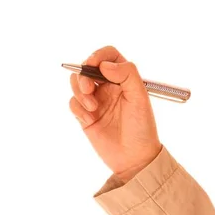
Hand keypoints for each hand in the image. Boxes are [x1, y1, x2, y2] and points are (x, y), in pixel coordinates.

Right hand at [68, 46, 161, 182]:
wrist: (133, 158)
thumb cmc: (141, 128)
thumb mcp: (140, 98)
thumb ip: (127, 75)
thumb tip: (105, 65)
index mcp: (124, 79)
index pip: (108, 55)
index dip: (98, 55)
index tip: (93, 64)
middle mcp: (108, 87)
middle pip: (87, 67)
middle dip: (83, 75)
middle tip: (89, 90)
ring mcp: (96, 100)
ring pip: (76, 83)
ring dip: (79, 92)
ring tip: (92, 108)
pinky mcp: (85, 115)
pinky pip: (73, 103)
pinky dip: (78, 108)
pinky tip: (88, 120)